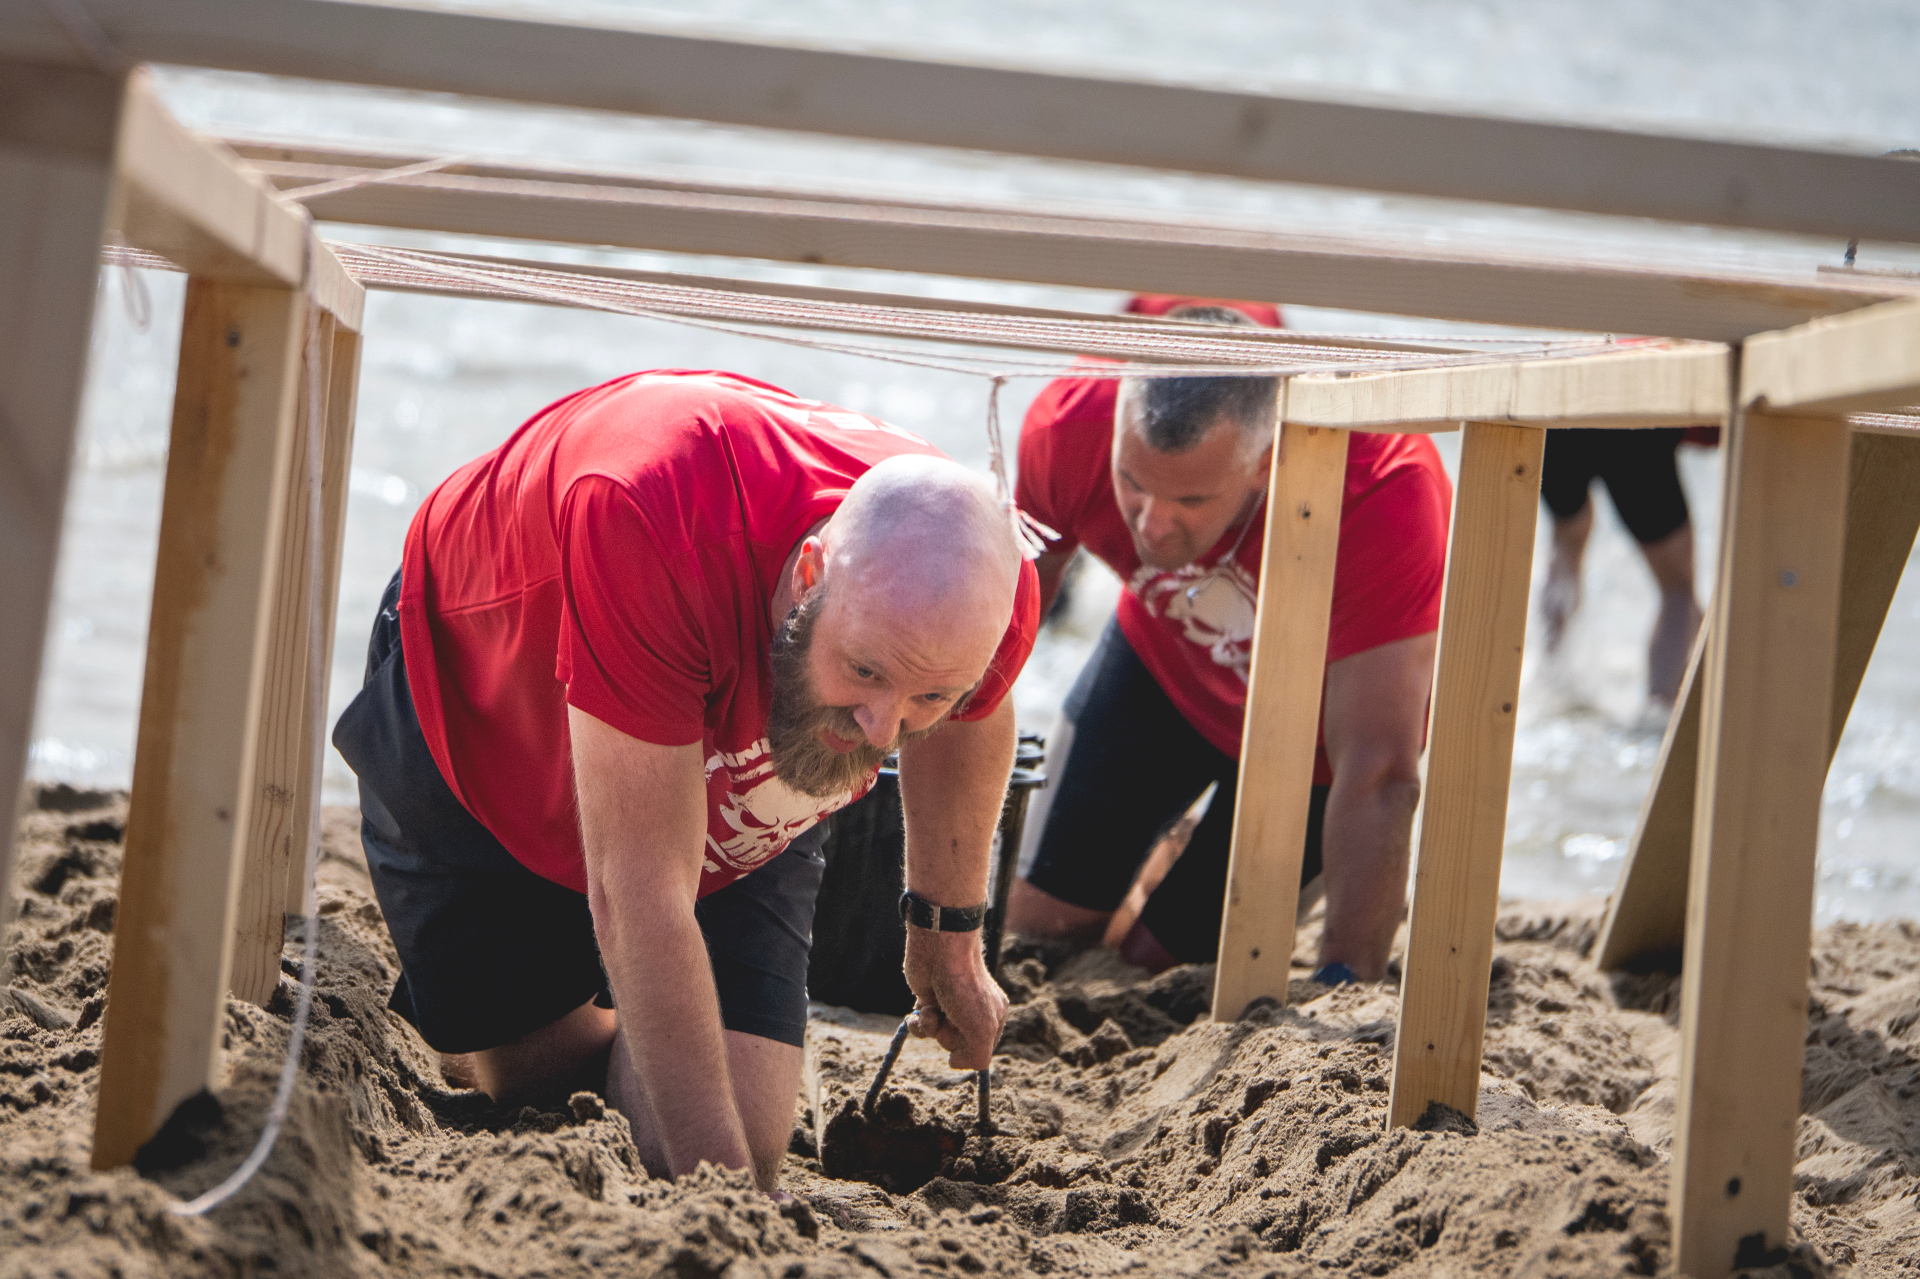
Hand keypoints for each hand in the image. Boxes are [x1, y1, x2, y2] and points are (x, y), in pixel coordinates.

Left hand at [902, 926, 1008, 1069]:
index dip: (969, 1048)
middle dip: (948, 1035)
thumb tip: (954, 1063)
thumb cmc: (964, 988)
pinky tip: (921, 1009)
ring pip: (936, 1036)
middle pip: (956, 1045)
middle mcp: (973, 1012)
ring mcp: (949, 1006)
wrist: (939, 952)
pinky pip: (920, 1026)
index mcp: (994, 1017)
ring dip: (931, 1027)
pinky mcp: (929, 1000)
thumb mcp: (981, 1030)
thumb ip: (977, 1057)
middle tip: (951, 1015)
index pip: (980, 1051)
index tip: (967, 1034)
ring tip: (934, 1009)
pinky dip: (918, 1022)